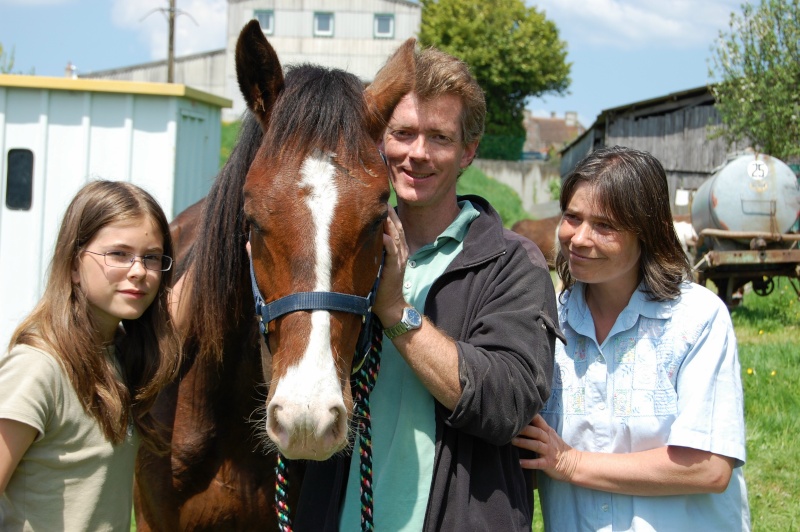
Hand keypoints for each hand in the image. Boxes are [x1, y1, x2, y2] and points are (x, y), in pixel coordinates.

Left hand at [373, 206, 408, 325]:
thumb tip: (360, 234)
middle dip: (388, 210)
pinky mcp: (395, 268)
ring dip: (389, 221)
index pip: (394, 225)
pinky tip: (381, 234)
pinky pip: (392, 251)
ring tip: (381, 207)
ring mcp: (399, 258)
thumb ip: (374, 248)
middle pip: (396, 225)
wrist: (390, 305)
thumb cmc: (380, 284)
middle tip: (378, 196)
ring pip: (396, 235)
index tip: (377, 198)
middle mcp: (401, 250)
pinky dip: (388, 242)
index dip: (388, 211)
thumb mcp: (377, 262)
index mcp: (397, 248)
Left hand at [512, 414, 580, 482]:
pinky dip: (529, 463)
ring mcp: (549, 452)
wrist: (573, 464)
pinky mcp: (548, 463)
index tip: (519, 413)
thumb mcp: (551, 436)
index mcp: (548, 432)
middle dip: (524, 429)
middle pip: (536, 432)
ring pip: (536, 445)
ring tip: (512, 442)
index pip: (539, 421)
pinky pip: (538, 463)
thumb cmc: (558, 449)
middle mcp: (548, 440)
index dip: (530, 416)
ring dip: (524, 443)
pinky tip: (520, 463)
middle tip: (511, 428)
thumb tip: (523, 422)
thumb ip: (539, 429)